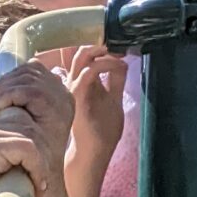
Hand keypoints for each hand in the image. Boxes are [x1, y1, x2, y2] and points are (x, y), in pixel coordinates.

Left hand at [0, 59, 74, 188]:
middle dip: (6, 82)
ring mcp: (63, 104)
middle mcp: (65, 98)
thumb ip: (18, 106)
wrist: (24, 187)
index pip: (34, 70)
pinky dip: (11, 94)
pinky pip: (31, 90)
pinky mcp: (57, 111)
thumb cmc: (17, 161)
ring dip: (5, 89)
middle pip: (32, 71)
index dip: (11, 77)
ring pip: (30, 78)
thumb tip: (3, 84)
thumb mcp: (19, 126)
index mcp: (57, 98)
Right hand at [0, 111, 49, 196]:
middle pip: (28, 130)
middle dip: (40, 159)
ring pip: (31, 138)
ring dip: (40, 166)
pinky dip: (37, 168)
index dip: (34, 154)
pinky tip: (34, 188)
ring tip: (37, 190)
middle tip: (39, 188)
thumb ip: (9, 164)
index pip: (20, 128)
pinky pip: (28, 148)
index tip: (36, 182)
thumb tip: (41, 162)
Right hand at [54, 43, 127, 171]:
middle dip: (100, 44)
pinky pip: (88, 72)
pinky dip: (104, 64)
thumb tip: (122, 63)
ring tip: (115, 51)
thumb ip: (115, 82)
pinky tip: (116, 65)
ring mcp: (74, 88)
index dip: (103, 48)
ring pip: (81, 56)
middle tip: (118, 46)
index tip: (121, 50)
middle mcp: (74, 82)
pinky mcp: (77, 96)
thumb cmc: (101, 131)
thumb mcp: (113, 100)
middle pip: (81, 52)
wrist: (94, 153)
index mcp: (82, 83)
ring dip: (100, 50)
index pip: (85, 56)